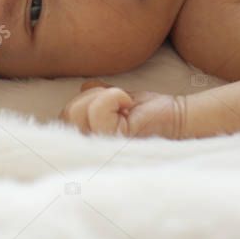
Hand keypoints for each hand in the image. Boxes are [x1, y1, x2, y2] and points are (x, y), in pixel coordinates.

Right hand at [59, 80, 185, 138]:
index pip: (62, 120)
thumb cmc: (149, 110)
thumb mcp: (116, 100)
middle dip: (92, 97)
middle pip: (66, 114)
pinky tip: (129, 105)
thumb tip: (84, 87)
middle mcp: (92, 150)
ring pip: (77, 112)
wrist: (177, 114)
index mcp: (90, 141)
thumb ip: (97, 96)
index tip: (109, 105)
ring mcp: (102, 148)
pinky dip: (113, 97)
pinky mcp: (114, 141)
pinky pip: (97, 110)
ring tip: (124, 105)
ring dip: (104, 96)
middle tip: (118, 102)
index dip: (81, 103)